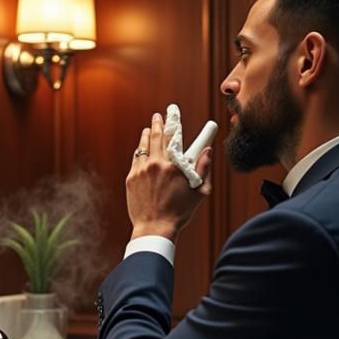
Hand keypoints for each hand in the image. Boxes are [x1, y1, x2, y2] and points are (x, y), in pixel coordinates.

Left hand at [125, 110, 213, 241]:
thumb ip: (204, 168)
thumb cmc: (179, 212)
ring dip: (147, 134)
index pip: (175, 136)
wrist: (154, 228)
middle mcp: (157, 164)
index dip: (175, 121)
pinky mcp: (131, 178)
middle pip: (156, 136)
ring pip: (143, 145)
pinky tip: (143, 148)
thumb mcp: (199, 192)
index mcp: (175, 166)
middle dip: (159, 122)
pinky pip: (136, 159)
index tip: (174, 111)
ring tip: (150, 127)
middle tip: (160, 114)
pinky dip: (140, 151)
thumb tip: (207, 151)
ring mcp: (142, 170)